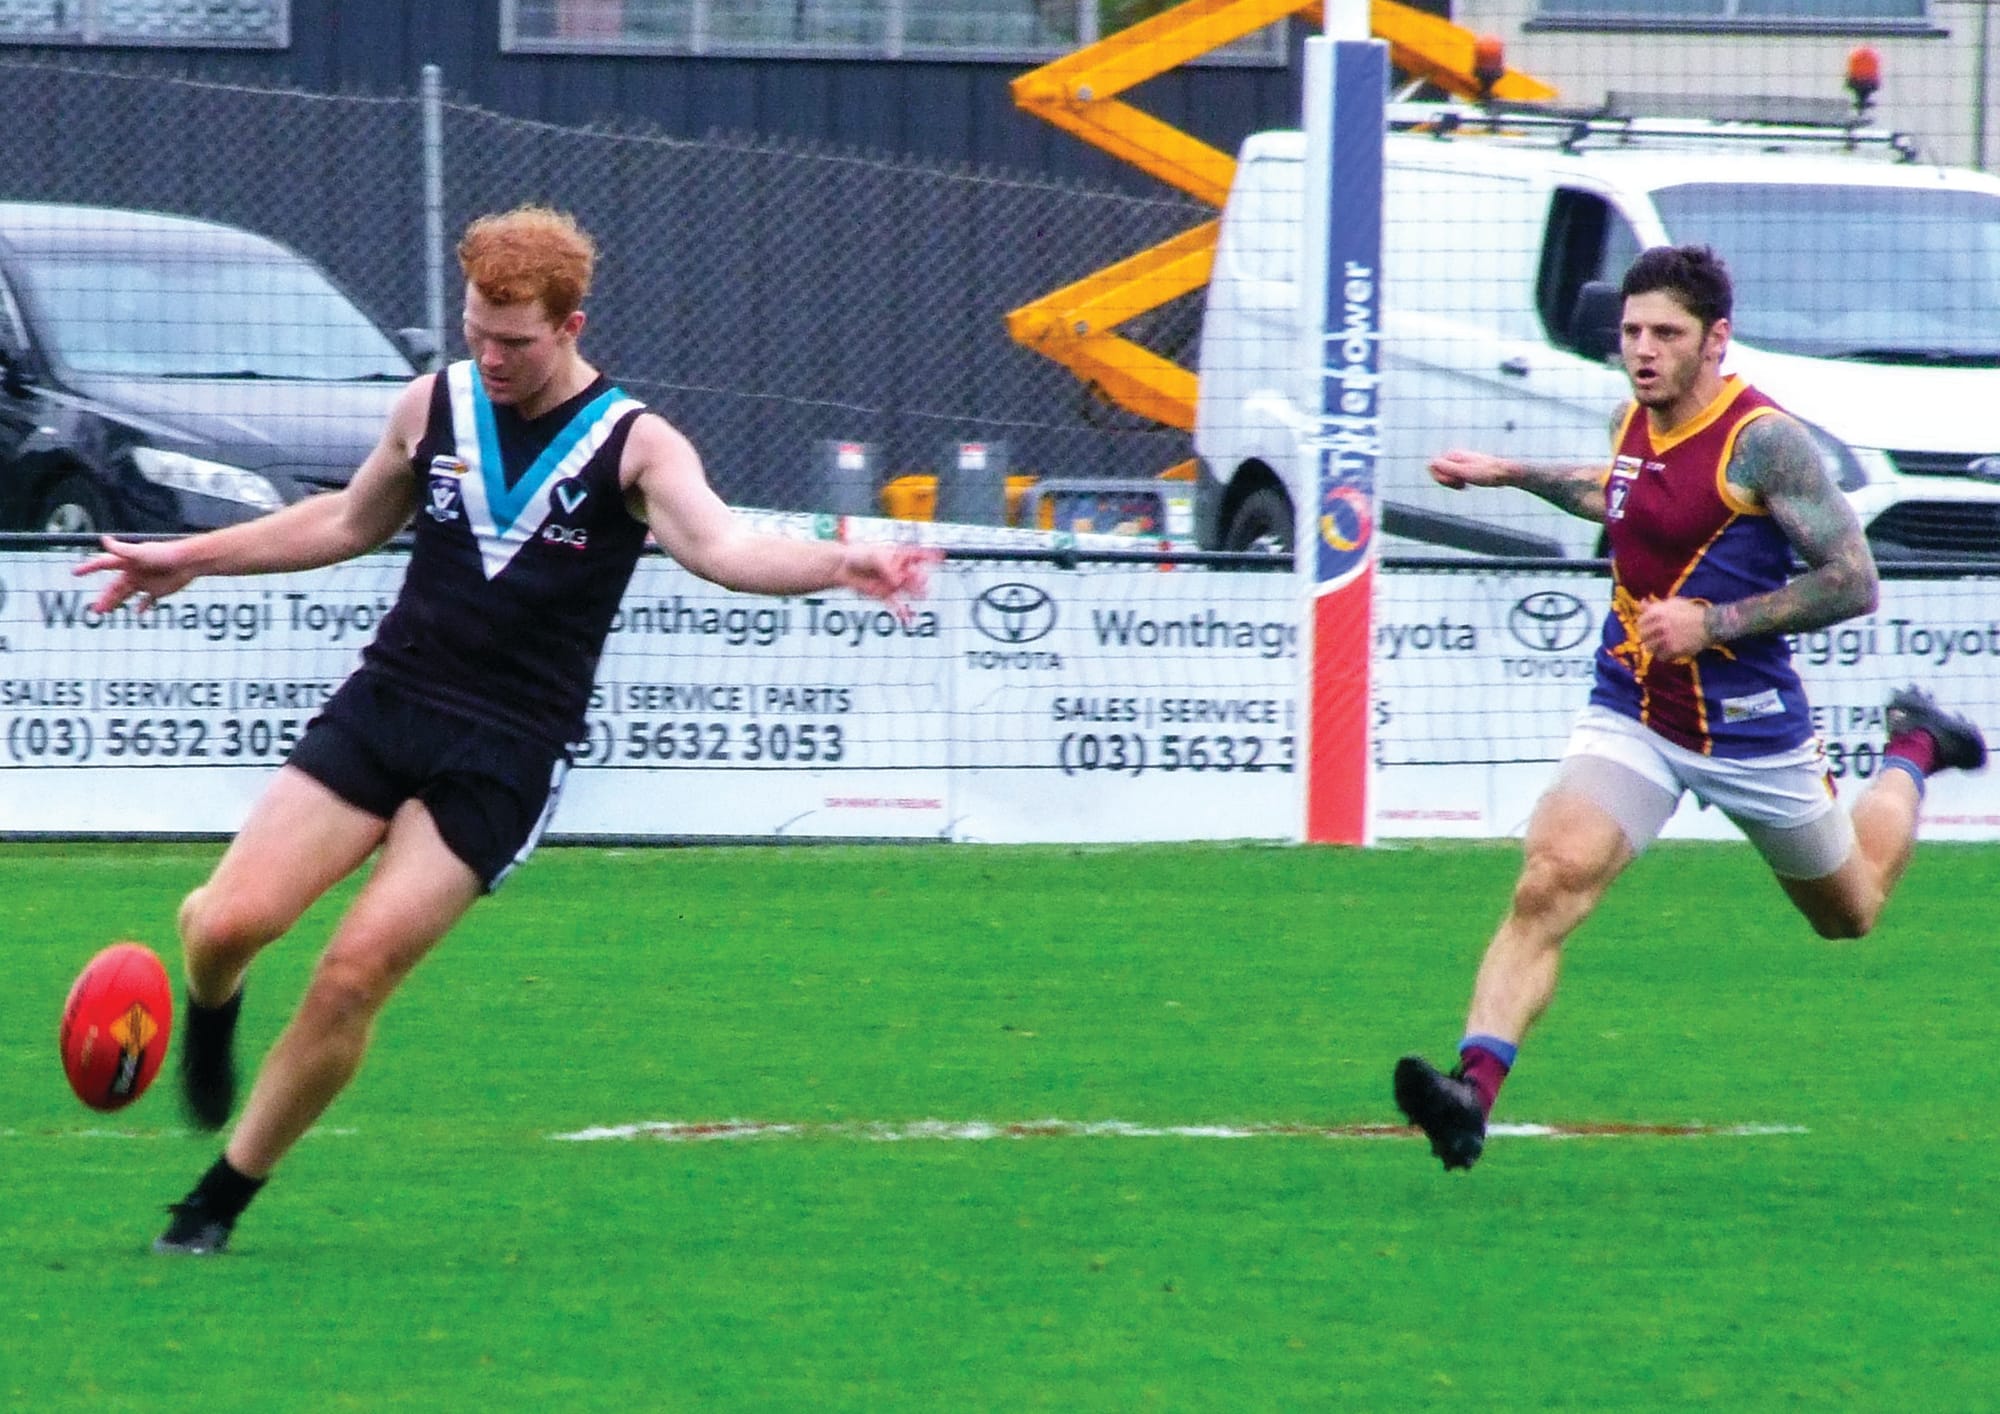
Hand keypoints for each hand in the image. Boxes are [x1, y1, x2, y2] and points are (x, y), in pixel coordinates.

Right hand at [72, 536, 196, 613]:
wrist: (189, 562)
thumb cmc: (165, 554)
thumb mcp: (141, 552)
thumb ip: (122, 549)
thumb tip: (103, 540)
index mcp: (127, 562)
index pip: (103, 564)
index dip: (89, 568)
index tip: (75, 572)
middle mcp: (134, 572)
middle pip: (114, 586)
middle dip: (104, 597)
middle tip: (94, 609)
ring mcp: (145, 582)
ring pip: (126, 595)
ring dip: (115, 603)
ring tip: (104, 612)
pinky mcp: (158, 590)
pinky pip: (147, 601)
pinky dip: (142, 607)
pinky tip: (137, 613)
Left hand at [837, 544, 943, 624]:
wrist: (842, 567)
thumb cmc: (858, 555)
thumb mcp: (874, 557)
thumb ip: (887, 568)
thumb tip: (896, 581)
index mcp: (898, 555)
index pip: (918, 555)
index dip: (931, 555)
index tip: (942, 555)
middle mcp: (899, 569)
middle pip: (915, 574)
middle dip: (920, 576)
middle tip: (921, 578)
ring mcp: (893, 583)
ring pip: (909, 589)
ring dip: (917, 592)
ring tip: (923, 594)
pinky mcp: (885, 595)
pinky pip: (897, 604)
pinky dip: (902, 611)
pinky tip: (908, 618)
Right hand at [1429, 450, 1511, 489]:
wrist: (1504, 472)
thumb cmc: (1487, 473)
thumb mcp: (1465, 472)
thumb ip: (1447, 468)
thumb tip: (1430, 463)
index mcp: (1453, 455)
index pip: (1432, 467)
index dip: (1440, 478)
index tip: (1455, 481)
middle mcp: (1454, 457)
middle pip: (1438, 472)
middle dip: (1446, 482)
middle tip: (1461, 485)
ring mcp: (1459, 462)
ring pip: (1446, 476)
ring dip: (1452, 484)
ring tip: (1465, 485)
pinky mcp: (1465, 468)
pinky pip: (1453, 478)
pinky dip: (1458, 484)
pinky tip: (1467, 485)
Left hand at [1636, 596, 1711, 661]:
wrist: (1711, 624)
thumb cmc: (1691, 612)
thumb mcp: (1673, 603)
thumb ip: (1655, 605)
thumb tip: (1641, 603)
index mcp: (1658, 612)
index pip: (1640, 622)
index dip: (1643, 626)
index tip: (1648, 629)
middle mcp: (1660, 625)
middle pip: (1643, 636)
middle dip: (1647, 638)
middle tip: (1654, 639)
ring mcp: (1667, 638)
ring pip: (1650, 648)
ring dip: (1654, 648)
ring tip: (1661, 647)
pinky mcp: (1675, 649)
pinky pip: (1661, 657)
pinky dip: (1663, 656)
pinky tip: (1668, 653)